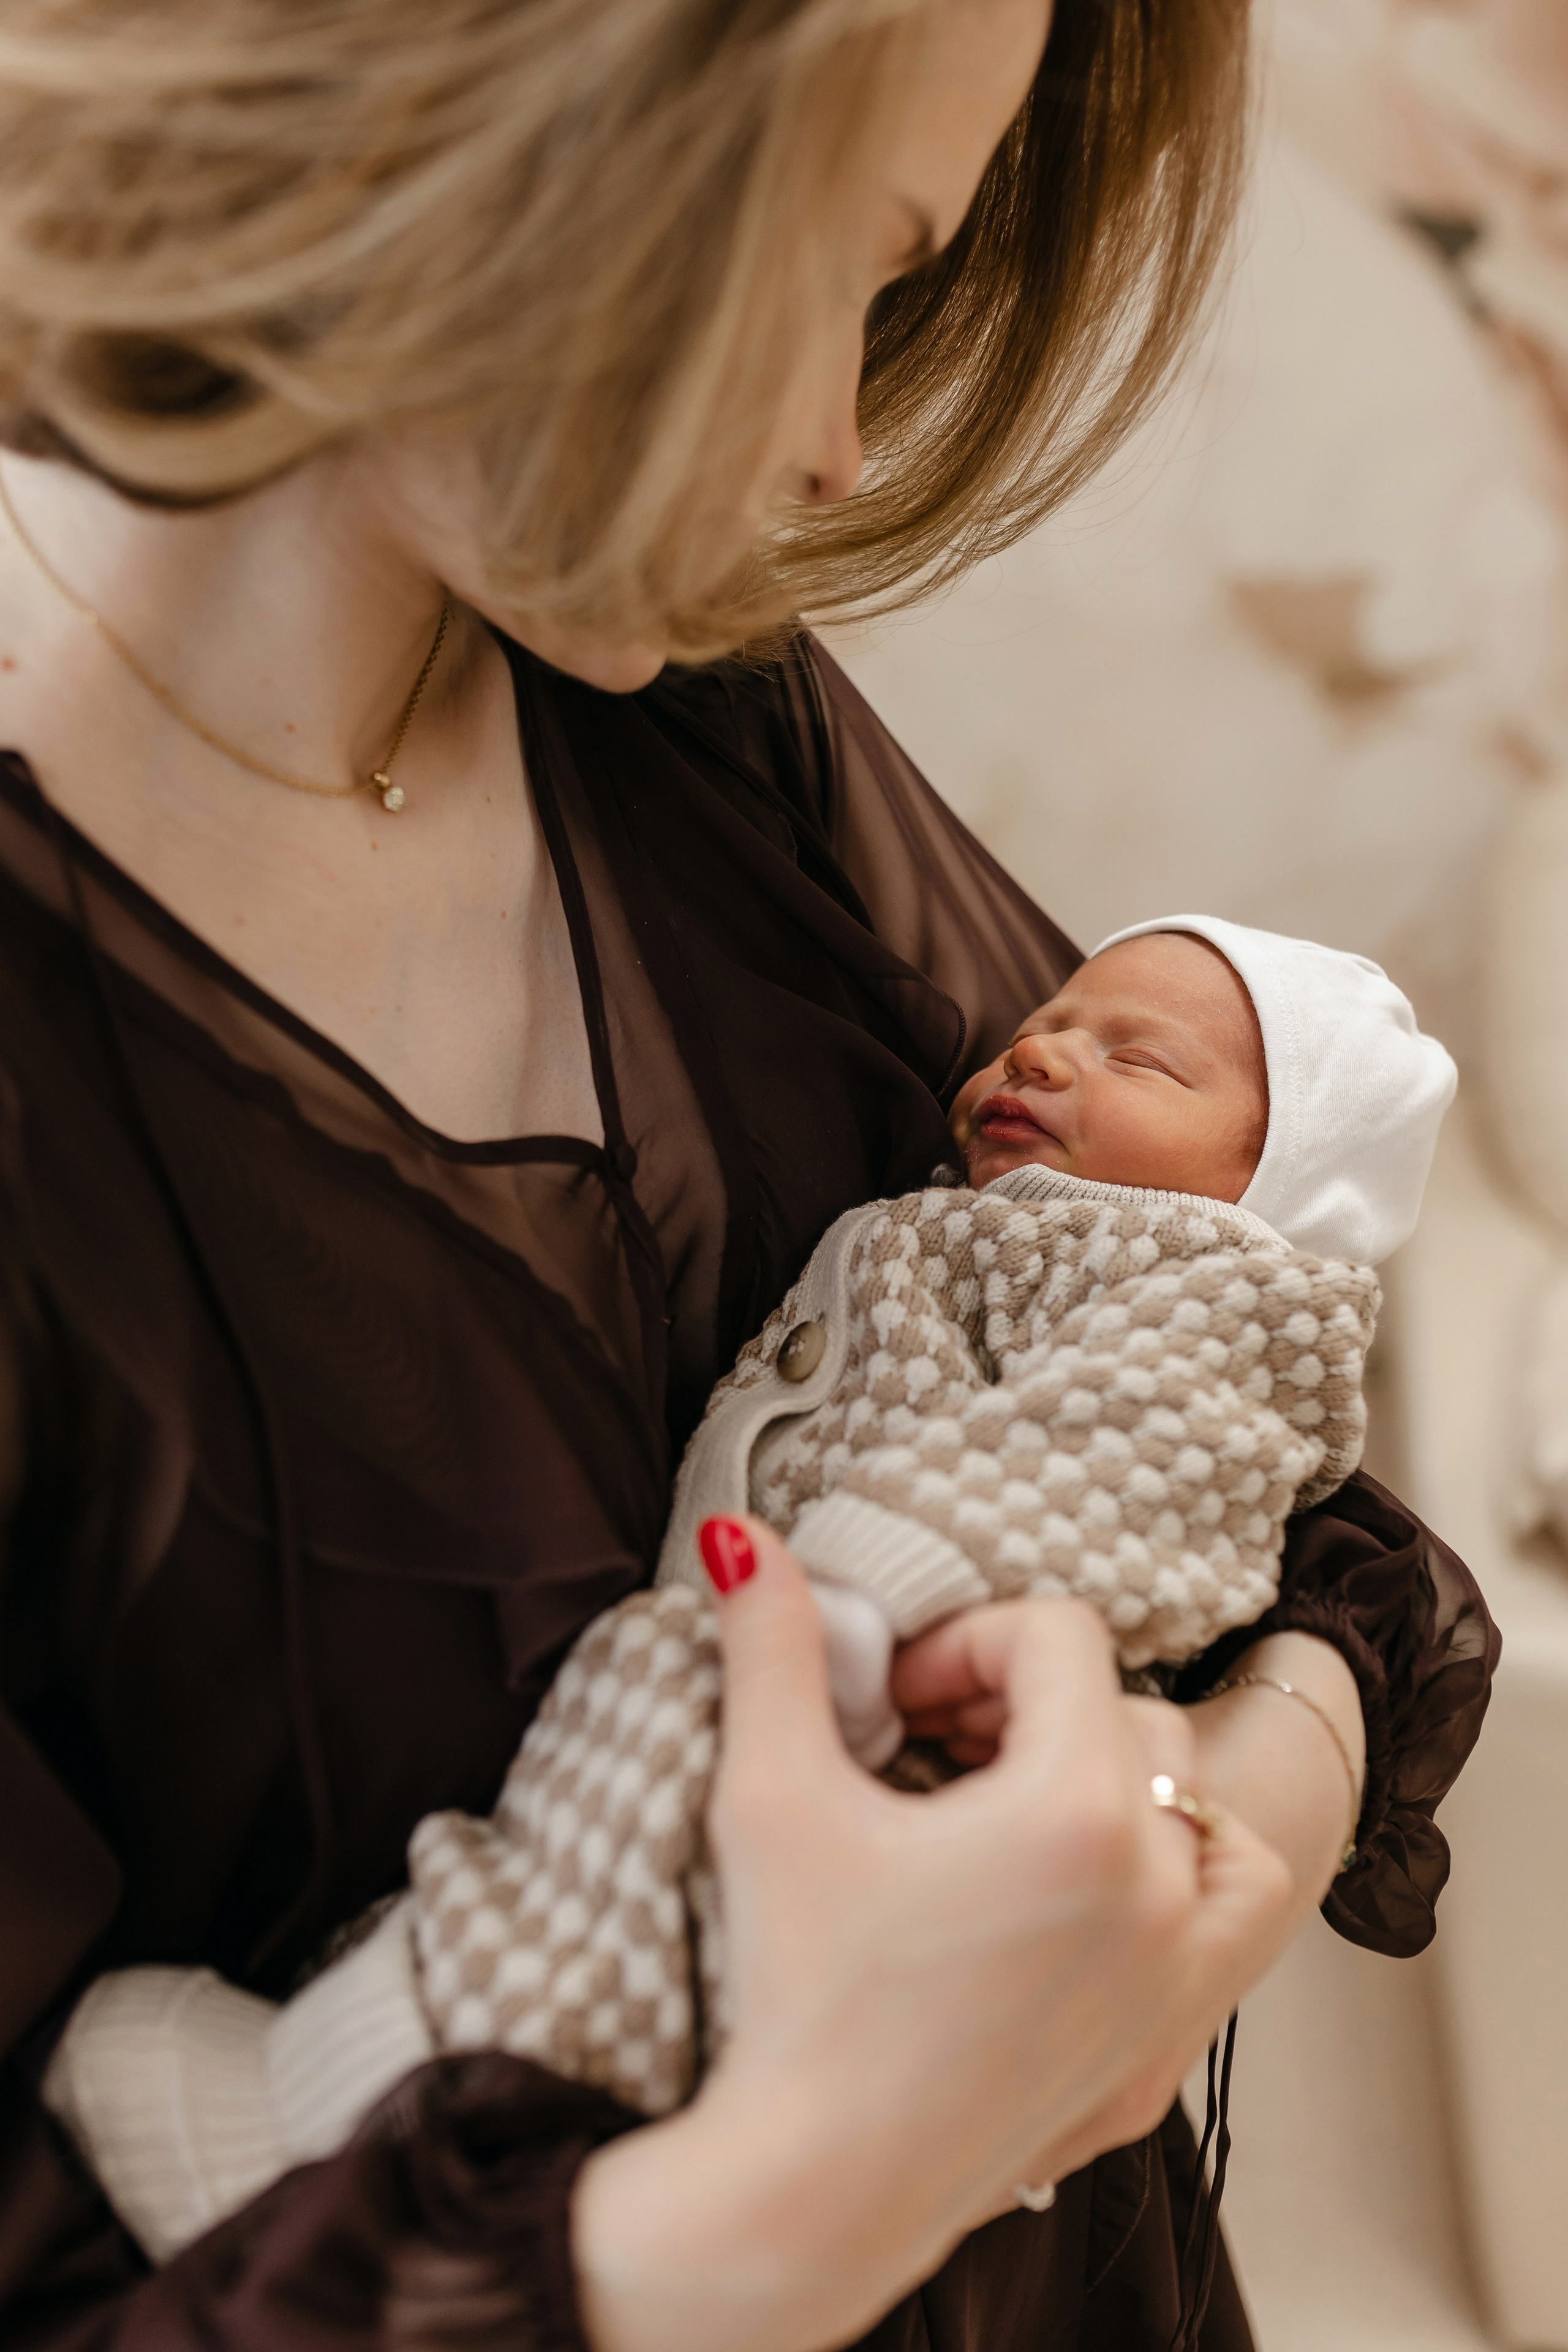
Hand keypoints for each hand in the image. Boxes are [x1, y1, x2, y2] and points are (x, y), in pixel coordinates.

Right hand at [575, 1522, 1292, 2351]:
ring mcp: (1180, 1976)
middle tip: (928, 1749)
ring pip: (1205, 1805)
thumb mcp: (771, 1796)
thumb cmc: (796, 1995)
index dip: (966, 1642)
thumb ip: (773, 1648)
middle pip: (1123, 1711)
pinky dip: (1182, 1880)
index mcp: (1076, 1810)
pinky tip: (1090, 1891)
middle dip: (1024, 1707)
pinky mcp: (1169, 2052)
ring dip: (1123, 1780)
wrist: (815, 2188)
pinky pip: (1228, 1922)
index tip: (897, 1698)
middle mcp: (1158, 1885)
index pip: (1058, 1636)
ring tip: (1020, 1807)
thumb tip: (744, 1540)